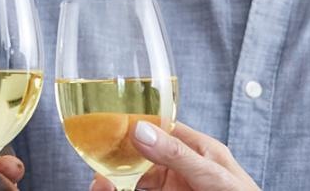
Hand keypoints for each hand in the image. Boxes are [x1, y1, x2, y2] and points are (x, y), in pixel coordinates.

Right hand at [87, 122, 259, 190]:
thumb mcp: (211, 174)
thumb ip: (177, 153)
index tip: (107, 128)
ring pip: (134, 177)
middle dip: (116, 158)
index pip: (157, 126)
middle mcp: (180, 164)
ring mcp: (172, 185)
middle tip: (98, 167)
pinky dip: (122, 190)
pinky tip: (110, 189)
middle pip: (138, 154)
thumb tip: (141, 129)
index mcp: (195, 146)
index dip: (131, 125)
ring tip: (100, 185)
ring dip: (114, 179)